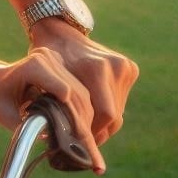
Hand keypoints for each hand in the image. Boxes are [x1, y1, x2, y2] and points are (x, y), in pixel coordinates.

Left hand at [0, 46, 105, 173]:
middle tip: (94, 160)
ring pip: (84, 97)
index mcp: (33, 65)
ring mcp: (58, 62)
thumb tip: (52, 142)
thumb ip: (24, 127)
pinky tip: (86, 138)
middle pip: (78, 96)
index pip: (64, 93)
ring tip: (90, 152)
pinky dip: (85, 118)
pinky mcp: (65, 70)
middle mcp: (49, 59)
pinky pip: (82, 96)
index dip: (75, 119)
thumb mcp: (2, 113)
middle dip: (85, 127)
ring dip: (87, 124)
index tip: (85, 144)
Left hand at [29, 19, 138, 144]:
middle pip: (113, 117)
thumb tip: (58, 142)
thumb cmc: (47, 59)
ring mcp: (125, 66)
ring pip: (118, 112)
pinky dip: (106, 110)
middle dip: (96, 132)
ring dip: (102, 123)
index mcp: (95, 68)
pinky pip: (120, 101)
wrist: (59, 33)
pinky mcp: (130, 68)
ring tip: (83, 127)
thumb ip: (57, 108)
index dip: (92, 133)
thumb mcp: (47, 82)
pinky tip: (91, 111)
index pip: (105, 116)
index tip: (77, 143)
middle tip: (80, 140)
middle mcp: (115, 66)